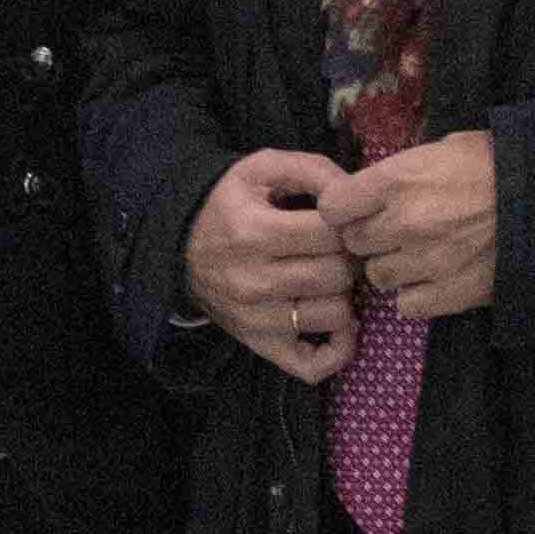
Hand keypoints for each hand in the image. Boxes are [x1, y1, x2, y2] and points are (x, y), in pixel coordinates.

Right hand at [189, 145, 357, 376]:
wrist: (179, 243)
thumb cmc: (229, 203)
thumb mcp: (262, 168)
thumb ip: (314, 170)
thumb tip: (355, 193)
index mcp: (254, 232)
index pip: (331, 235)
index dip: (349, 225)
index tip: (341, 222)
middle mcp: (253, 281)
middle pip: (337, 275)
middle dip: (348, 258)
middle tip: (339, 250)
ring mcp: (257, 319)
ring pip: (335, 316)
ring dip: (345, 295)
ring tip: (332, 279)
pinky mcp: (261, 344)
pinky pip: (313, 366)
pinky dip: (338, 349)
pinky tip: (338, 322)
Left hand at [330, 134, 499, 318]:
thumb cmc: (496, 165)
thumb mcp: (443, 148)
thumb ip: (400, 171)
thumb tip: (371, 188)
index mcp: (396, 181)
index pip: (333, 207)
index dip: (344, 208)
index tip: (357, 208)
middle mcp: (402, 223)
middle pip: (355, 242)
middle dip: (371, 236)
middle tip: (396, 229)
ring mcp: (423, 262)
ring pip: (378, 276)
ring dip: (393, 266)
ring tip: (419, 253)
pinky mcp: (447, 293)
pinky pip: (407, 305)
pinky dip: (416, 294)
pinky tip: (434, 278)